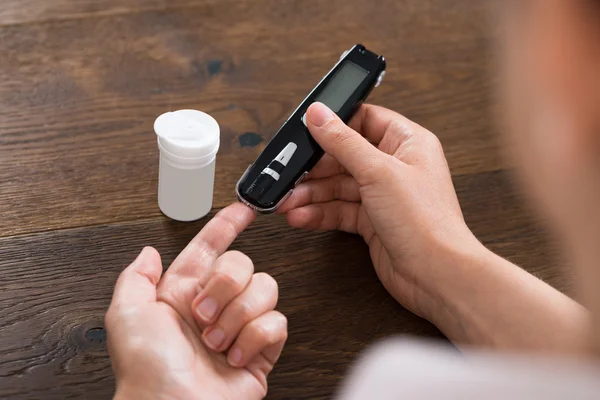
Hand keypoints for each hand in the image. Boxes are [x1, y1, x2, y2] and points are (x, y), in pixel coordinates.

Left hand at [106, 203, 286, 399]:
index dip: (227, 225)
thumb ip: (136, 277)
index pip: (210, 246)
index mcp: (184, 293)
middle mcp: (215, 304)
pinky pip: (277, 322)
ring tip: (217, 342)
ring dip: (237, 317)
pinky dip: (254, 339)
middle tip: (203, 315)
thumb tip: (150, 251)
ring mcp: (240, 326)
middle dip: (225, 286)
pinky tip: (234, 356)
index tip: (244, 210)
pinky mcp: (261, 349)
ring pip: (265, 288)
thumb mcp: (126, 316)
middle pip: (242, 263)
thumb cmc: (146, 370)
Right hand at [279, 102, 480, 320]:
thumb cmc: (425, 221)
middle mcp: (395, 167)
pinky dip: (318, 214)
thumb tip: (318, 114)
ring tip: (287, 202)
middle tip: (288, 175)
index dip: (334, 125)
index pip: (364, 121)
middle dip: (313, 168)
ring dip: (310, 194)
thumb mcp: (378, 172)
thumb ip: (343, 142)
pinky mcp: (372, 222)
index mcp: (407, 143)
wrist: (436, 275)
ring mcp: (383, 196)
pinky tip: (300, 217)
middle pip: (344, 157)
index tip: (305, 130)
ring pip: (338, 187)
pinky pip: (339, 211)